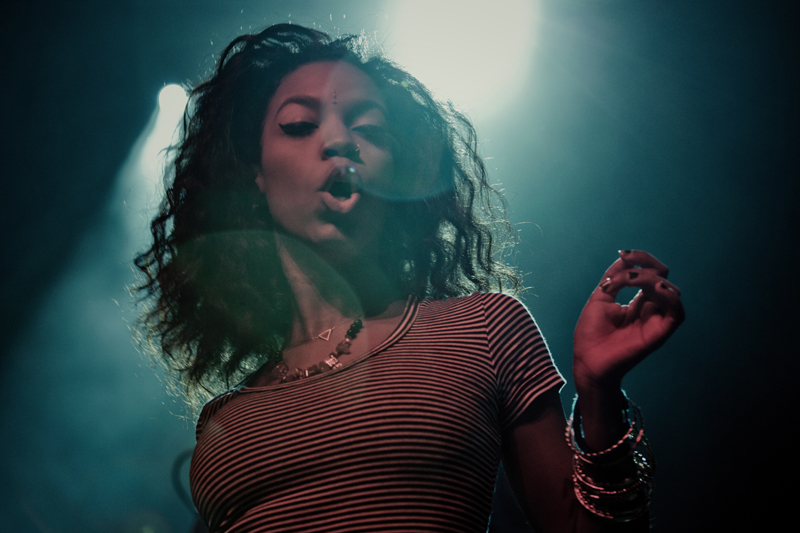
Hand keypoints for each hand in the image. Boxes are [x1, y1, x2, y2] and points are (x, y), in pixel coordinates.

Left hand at [573, 250, 684, 390]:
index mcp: (638, 301)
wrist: (587, 360)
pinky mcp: (660, 333)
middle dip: (645, 265)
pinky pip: (678, 313)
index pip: (651, 273)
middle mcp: (651, 309)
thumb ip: (614, 277)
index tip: (623, 253)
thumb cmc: (591, 333)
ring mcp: (656, 320)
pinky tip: (655, 288)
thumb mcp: (600, 297)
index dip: (641, 259)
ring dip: (650, 279)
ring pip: (670, 290)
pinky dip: (670, 297)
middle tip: (622, 274)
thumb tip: (625, 257)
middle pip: (662, 277)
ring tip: (630, 280)